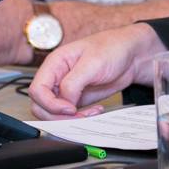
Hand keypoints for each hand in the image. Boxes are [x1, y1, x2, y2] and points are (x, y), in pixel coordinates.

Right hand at [29, 23, 162, 119]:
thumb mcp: (92, 62)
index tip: (69, 108)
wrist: (132, 55)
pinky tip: (94, 112)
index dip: (50, 103)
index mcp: (55, 63)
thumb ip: (73, 83)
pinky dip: (80, 120)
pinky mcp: (77, 99)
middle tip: (79, 116)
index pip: (37, 90)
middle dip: (58, 116)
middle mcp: (57, 77)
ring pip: (53, 114)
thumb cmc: (112, 48)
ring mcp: (66, 90)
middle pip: (41, 105)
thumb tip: (64, 103)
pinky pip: (69, 116)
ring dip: (69, 120)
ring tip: (89, 115)